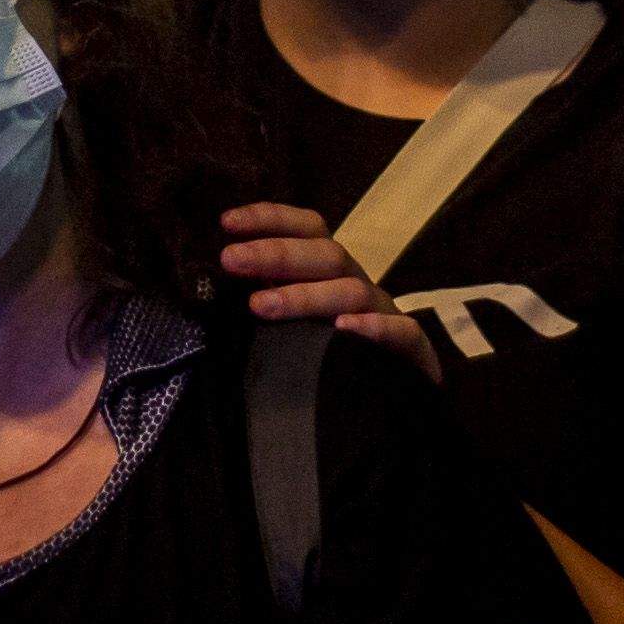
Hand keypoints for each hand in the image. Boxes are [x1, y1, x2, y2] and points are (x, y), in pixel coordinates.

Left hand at [218, 202, 433, 371]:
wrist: (401, 404)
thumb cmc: (335, 355)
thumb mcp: (297, 323)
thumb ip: (266, 300)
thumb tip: (212, 289)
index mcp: (331, 273)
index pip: (308, 229)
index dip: (271, 218)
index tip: (227, 223)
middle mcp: (358, 284)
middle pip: (326, 255)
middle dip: (276, 253)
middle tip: (230, 260)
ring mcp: (385, 315)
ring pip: (352, 292)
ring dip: (305, 295)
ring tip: (261, 305)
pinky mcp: (412, 351)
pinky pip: (401, 332)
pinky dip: (374, 327)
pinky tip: (344, 329)